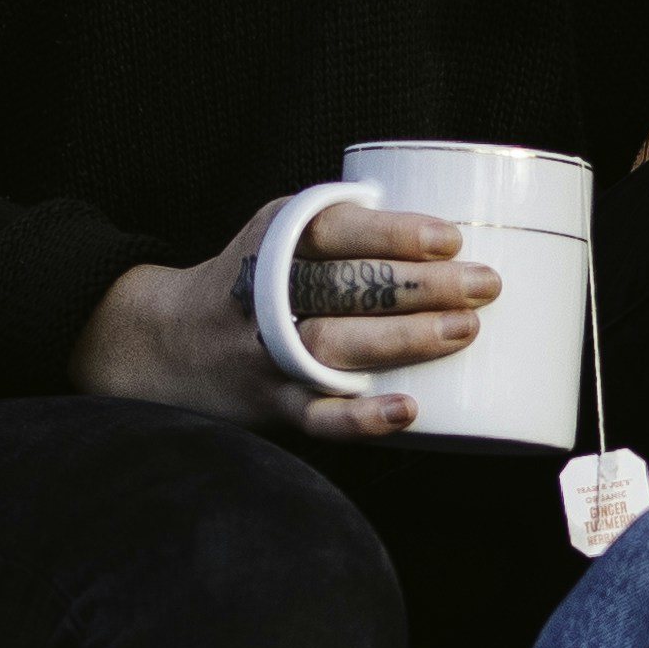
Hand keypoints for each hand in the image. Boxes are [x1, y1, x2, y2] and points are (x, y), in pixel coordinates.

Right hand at [72, 196, 496, 440]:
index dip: (391, 234)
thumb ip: (346, 229)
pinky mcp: (272, 404)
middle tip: (484, 285)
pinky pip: (317, 417)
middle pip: (345, 288)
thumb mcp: (279, 234)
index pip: (331, 231)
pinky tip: (408, 412)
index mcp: (271, 242)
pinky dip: (361, 418)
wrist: (164, 343)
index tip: (449, 240)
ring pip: (334, 346)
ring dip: (403, 339)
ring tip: (464, 330)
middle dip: (419, 286)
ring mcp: (266, 354)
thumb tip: (450, 236)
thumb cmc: (252, 281)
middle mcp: (264, 296)